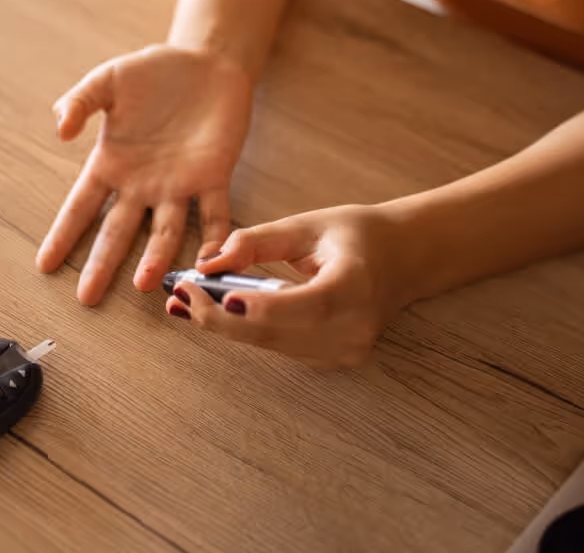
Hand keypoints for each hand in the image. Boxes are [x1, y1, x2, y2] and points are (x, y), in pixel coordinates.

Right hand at [36, 44, 253, 304]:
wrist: (205, 60)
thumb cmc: (153, 72)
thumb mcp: (107, 80)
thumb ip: (79, 101)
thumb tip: (60, 130)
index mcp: (112, 162)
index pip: (82, 205)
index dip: (63, 233)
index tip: (44, 264)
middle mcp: (143, 183)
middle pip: (118, 231)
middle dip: (102, 263)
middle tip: (87, 297)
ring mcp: (179, 184)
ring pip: (165, 231)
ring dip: (156, 257)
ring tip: (144, 283)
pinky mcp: (214, 176)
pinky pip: (214, 214)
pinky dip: (214, 239)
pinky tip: (209, 263)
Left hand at [166, 204, 412, 369]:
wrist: (403, 260)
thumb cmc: (357, 235)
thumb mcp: (308, 225)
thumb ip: (258, 242)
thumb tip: (209, 262)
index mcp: (355, 285)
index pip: (308, 305)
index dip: (264, 308)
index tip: (223, 298)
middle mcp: (354, 326)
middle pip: (278, 333)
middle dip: (221, 317)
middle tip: (180, 296)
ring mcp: (346, 349)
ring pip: (272, 345)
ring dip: (226, 327)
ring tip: (185, 303)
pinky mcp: (334, 359)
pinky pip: (281, 347)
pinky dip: (247, 331)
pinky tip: (216, 313)